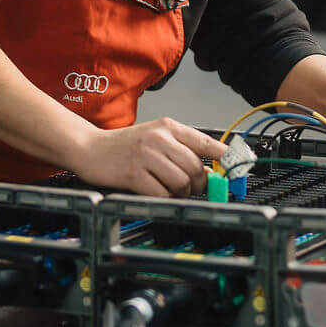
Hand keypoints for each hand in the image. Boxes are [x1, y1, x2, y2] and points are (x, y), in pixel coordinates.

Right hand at [72, 118, 228, 196]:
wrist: (90, 148)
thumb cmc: (125, 146)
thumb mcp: (157, 139)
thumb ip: (183, 151)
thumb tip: (211, 173)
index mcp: (169, 127)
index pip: (209, 143)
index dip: (226, 160)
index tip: (235, 171)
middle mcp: (159, 138)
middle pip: (196, 169)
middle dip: (197, 185)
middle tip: (189, 188)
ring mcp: (146, 156)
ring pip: (182, 183)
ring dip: (180, 194)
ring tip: (169, 190)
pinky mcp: (133, 174)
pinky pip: (162, 194)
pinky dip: (164, 199)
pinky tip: (156, 193)